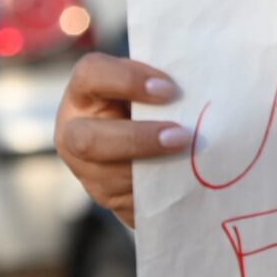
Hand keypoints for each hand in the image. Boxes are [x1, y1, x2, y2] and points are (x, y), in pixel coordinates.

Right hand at [55, 52, 186, 226]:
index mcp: (84, 93)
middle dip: (138, 139)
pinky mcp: (109, 198)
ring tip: (189, 159)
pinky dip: (162, 190)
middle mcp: (74, 132)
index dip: (128, 81)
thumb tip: (202, 76)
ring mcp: (87, 170)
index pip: (90, 75)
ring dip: (155, 168)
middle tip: (183, 136)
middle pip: (89, 140)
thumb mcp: (151, 89)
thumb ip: (163, 84)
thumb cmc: (154, 105)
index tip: (170, 90)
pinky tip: (185, 181)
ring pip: (111, 177)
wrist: (150, 149)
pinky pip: (132, 201)